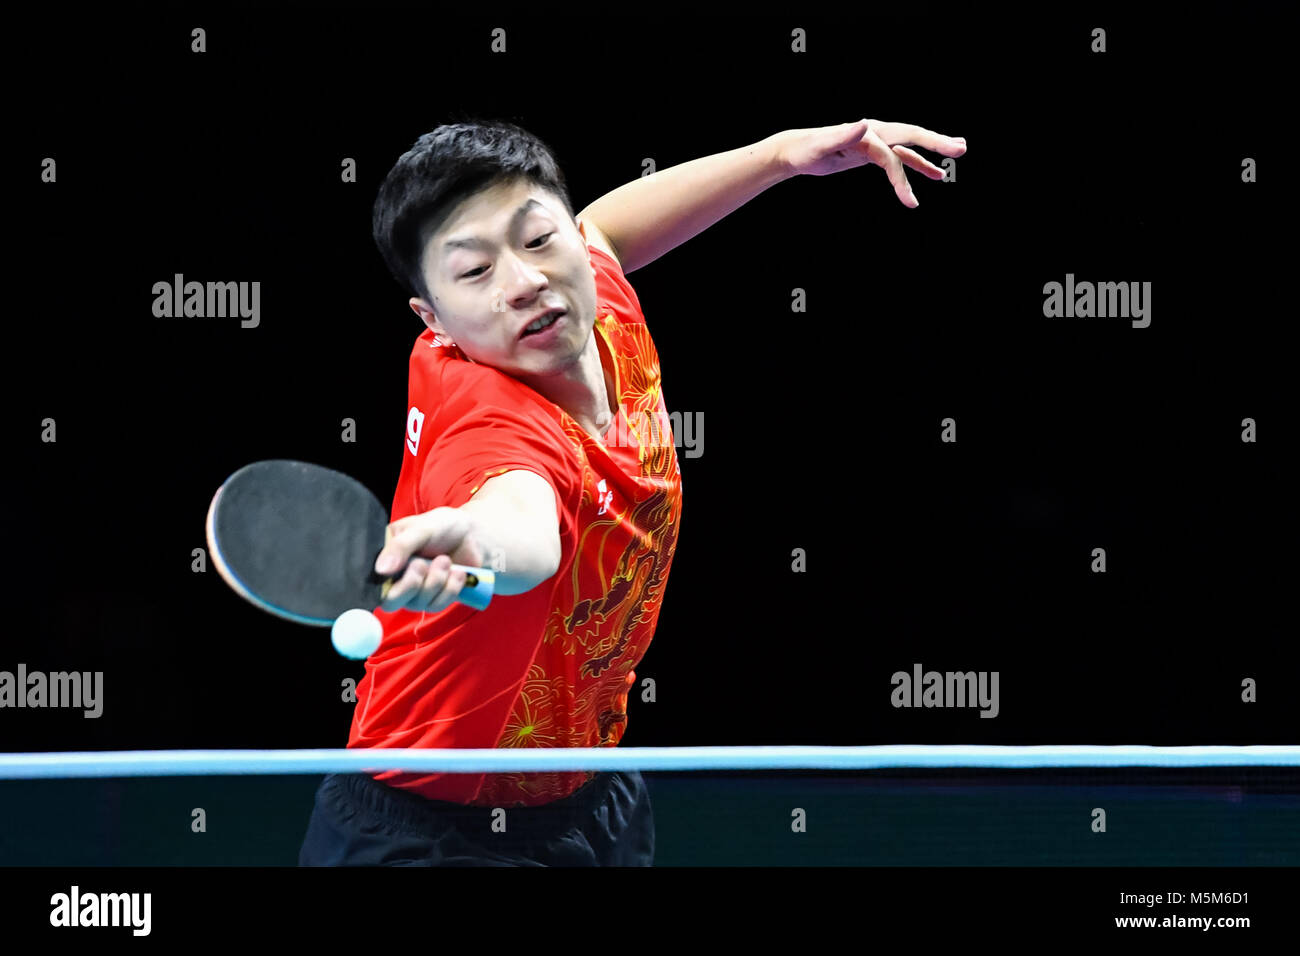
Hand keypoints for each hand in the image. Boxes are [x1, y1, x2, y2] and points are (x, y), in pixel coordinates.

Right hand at [374, 507, 484, 612]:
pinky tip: (457, 572)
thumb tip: (380, 570)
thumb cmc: (443, 526)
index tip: (401, 567)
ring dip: (435, 581)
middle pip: (390, 602)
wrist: (474, 535)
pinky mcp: (433, 599)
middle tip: (422, 564)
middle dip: (410, 584)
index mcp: (384, 556)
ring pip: (416, 604)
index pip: (371, 580)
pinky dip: (449, 588)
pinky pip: (436, 606)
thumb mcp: (421, 528)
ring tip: (445, 559)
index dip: (382, 581)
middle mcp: (395, 578)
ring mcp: (414, 591)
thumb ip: (400, 547)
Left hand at [776, 119, 965, 207]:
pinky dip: (915, 166)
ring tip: (957, 157)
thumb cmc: (805, 150)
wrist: (794, 151)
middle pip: (911, 137)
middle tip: (961, 149)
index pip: (891, 155)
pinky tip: (931, 175)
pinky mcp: (872, 153)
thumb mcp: (821, 146)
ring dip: (931, 156)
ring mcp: (875, 142)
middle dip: (936, 143)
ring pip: (908, 149)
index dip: (903, 175)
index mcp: (866, 134)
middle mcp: (874, 134)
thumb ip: (843, 136)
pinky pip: (899, 159)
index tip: (910, 202)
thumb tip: (864, 124)